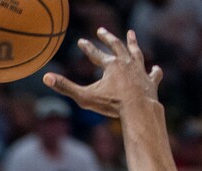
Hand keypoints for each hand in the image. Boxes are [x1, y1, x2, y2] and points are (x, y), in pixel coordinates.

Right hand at [43, 29, 161, 117]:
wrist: (138, 108)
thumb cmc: (111, 104)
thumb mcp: (85, 97)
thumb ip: (66, 87)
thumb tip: (45, 78)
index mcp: (110, 65)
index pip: (95, 54)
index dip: (87, 48)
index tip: (81, 41)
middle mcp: (126, 63)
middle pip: (116, 46)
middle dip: (108, 38)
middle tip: (102, 31)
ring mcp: (140, 71)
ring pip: (136, 53)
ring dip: (133, 44)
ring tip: (131, 35)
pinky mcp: (151, 82)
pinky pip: (153, 74)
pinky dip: (154, 72)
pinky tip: (155, 69)